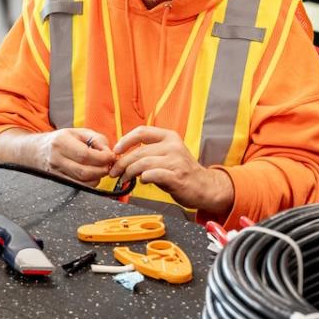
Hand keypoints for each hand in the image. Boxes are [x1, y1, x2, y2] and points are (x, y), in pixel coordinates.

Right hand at [31, 128, 115, 186]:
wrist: (37, 150)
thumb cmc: (62, 140)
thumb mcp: (79, 132)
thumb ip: (98, 140)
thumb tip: (109, 153)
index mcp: (61, 142)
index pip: (85, 154)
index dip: (102, 158)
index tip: (111, 156)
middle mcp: (56, 158)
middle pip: (84, 171)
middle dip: (102, 170)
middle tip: (109, 165)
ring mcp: (55, 173)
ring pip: (81, 182)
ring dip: (97, 178)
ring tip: (102, 169)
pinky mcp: (57, 182)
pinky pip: (78, 187)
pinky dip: (90, 184)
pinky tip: (93, 176)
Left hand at [110, 126, 233, 216]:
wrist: (204, 186)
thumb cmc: (182, 171)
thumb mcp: (167, 155)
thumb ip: (149, 153)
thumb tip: (123, 157)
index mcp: (169, 137)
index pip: (142, 132)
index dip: (125, 140)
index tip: (116, 151)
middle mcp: (173, 146)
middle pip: (139, 151)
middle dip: (122, 163)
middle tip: (115, 172)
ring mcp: (176, 161)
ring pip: (143, 164)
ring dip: (129, 173)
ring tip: (125, 179)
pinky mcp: (177, 176)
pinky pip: (152, 175)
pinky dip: (143, 179)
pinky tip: (143, 181)